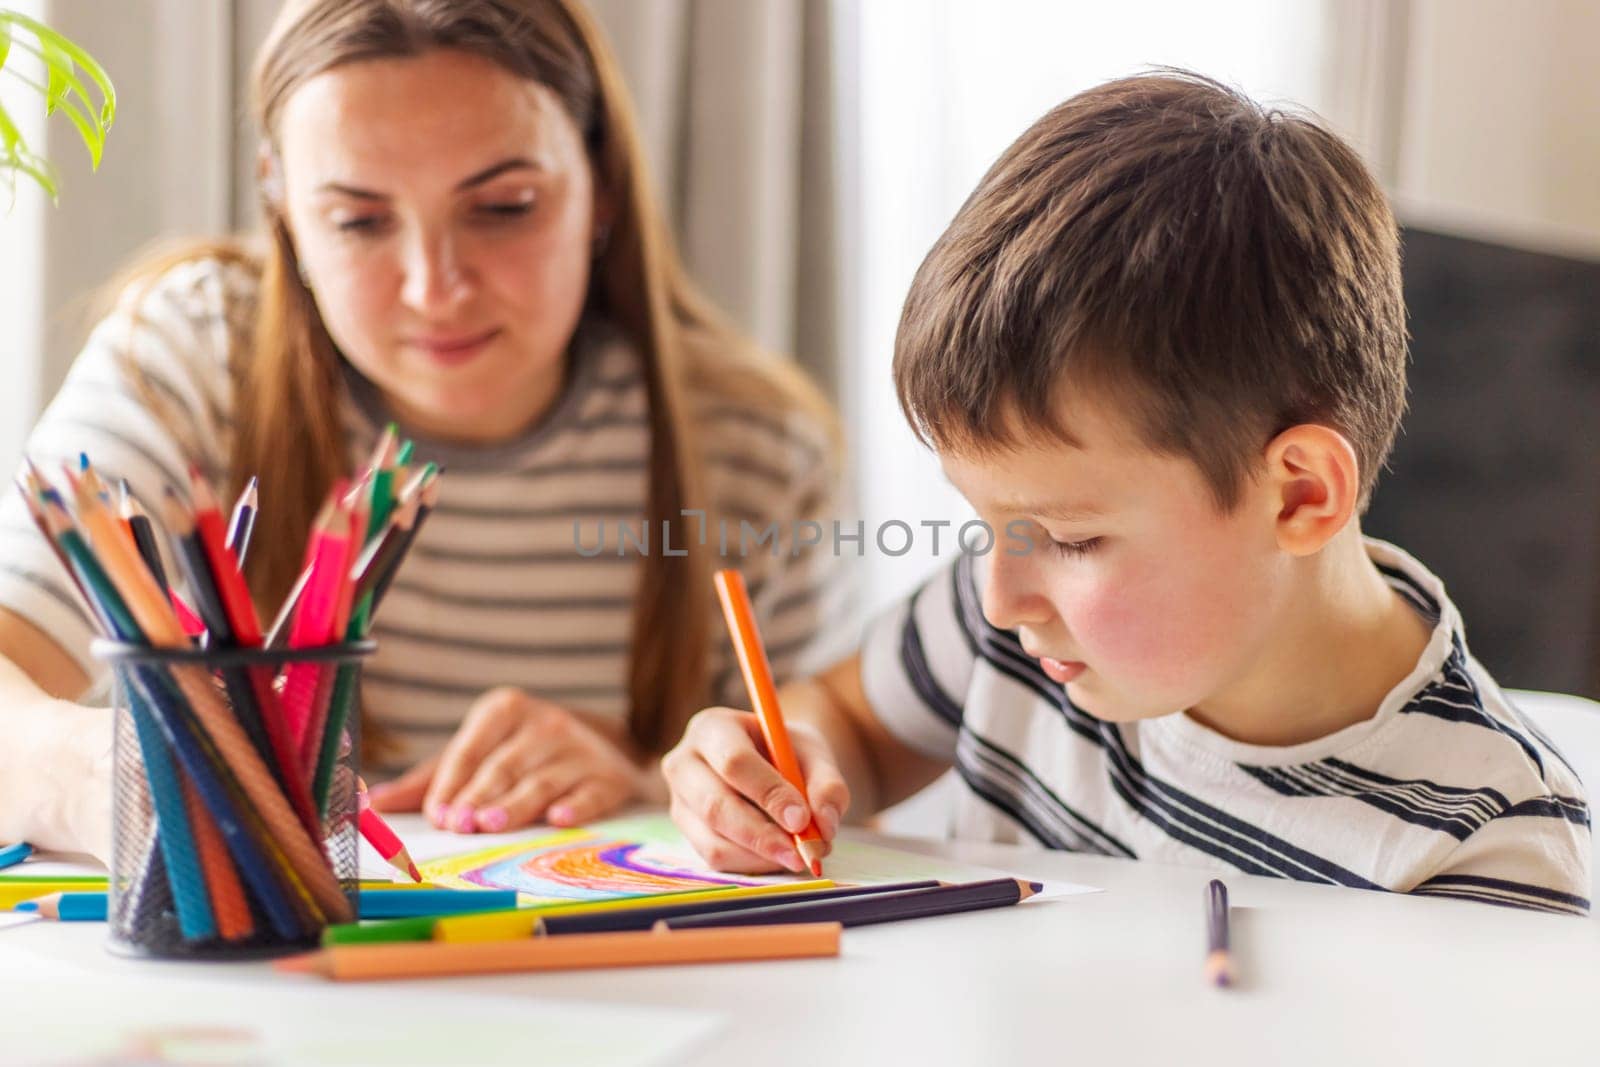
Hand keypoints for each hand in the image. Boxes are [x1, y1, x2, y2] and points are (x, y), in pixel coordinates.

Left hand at [366, 688, 643, 832]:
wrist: (603, 746)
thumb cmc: (522, 754)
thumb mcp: (479, 752)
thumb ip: (430, 778)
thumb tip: (370, 804)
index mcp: (505, 709)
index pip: (470, 748)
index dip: (451, 782)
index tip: (437, 814)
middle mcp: (544, 723)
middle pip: (503, 766)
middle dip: (479, 796)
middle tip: (459, 824)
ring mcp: (579, 750)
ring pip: (542, 781)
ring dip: (516, 804)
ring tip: (492, 824)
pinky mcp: (608, 777)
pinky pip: (591, 793)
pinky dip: (577, 806)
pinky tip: (560, 818)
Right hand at [661, 706, 848, 873]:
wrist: (768, 763)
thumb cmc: (787, 753)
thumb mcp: (813, 754)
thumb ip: (826, 785)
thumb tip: (823, 826)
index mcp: (713, 727)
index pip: (734, 762)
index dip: (768, 793)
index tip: (801, 819)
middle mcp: (684, 763)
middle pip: (715, 806)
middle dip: (762, 835)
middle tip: (800, 853)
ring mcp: (679, 801)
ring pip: (714, 841)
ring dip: (760, 856)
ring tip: (797, 855)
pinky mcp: (686, 833)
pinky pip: (716, 859)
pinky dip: (752, 864)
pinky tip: (777, 856)